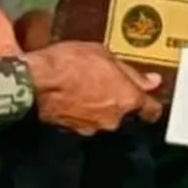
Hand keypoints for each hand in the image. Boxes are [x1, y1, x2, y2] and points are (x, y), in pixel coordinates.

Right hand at [25, 42, 162, 134]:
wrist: (33, 82)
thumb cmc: (70, 63)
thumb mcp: (104, 55)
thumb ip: (131, 73)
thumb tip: (153, 82)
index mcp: (128, 99)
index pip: (151, 112)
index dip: (150, 105)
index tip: (147, 99)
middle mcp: (114, 119)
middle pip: (125, 113)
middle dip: (117, 101)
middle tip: (104, 83)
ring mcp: (93, 128)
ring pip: (104, 118)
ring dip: (98, 107)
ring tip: (83, 88)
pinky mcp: (73, 132)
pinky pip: (84, 121)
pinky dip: (81, 113)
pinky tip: (71, 98)